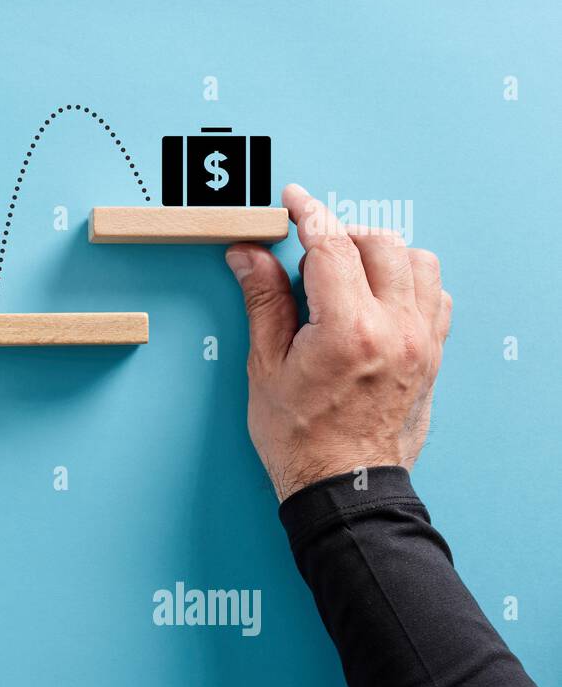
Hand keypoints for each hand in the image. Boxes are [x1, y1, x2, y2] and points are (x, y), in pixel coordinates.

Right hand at [225, 184, 452, 502]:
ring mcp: (422, 341)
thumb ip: (264, 301)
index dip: (309, 215)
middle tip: (309, 252)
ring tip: (346, 275)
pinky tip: (377, 298)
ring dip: (381, 254)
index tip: (295, 201)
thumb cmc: (301, 439)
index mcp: (348, 330)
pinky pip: (435, 294)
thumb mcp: (266, 367)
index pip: (331, 245)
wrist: (343, 486)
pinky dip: (408, 282)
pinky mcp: (434, 353)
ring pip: (417, 261)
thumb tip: (250, 255)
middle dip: (341, 235)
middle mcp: (395, 329)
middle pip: (379, 243)